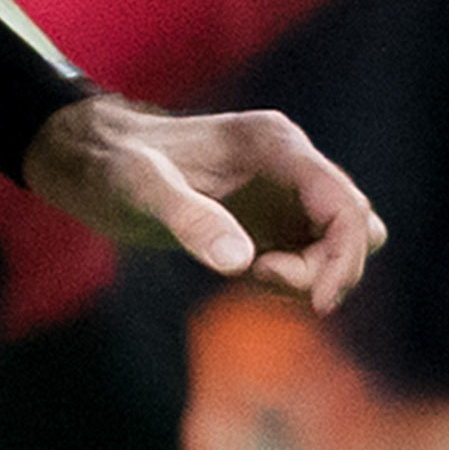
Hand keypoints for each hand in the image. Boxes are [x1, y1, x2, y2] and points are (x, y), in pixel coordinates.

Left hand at [22, 93, 376, 307]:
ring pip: (340, 243)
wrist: (93, 157)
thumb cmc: (113, 163)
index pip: (346, 206)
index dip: (344, 259)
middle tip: (260, 279)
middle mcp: (292, 165)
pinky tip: (244, 272)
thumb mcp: (140, 188)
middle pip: (355, 228)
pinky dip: (294, 276)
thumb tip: (240, 263)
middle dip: (325, 268)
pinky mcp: (273, 217)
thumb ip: (189, 219)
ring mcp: (286, 192)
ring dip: (312, 273)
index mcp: (275, 145)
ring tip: (249, 275)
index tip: (316, 303)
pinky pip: (312, 255)